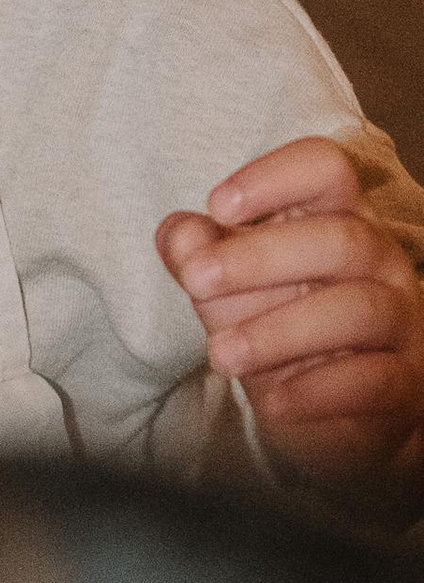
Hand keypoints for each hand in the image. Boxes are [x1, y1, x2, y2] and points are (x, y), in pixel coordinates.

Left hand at [159, 137, 423, 508]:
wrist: (322, 413)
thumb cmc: (272, 324)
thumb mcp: (226, 287)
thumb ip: (198, 254)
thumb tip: (181, 236)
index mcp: (337, 216)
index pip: (327, 168)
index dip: (274, 176)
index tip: (216, 204)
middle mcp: (381, 261)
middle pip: (342, 238)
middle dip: (260, 257)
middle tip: (194, 280)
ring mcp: (402, 322)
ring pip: (358, 309)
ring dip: (278, 332)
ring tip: (219, 354)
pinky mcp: (407, 384)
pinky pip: (372, 380)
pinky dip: (315, 390)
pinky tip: (270, 401)